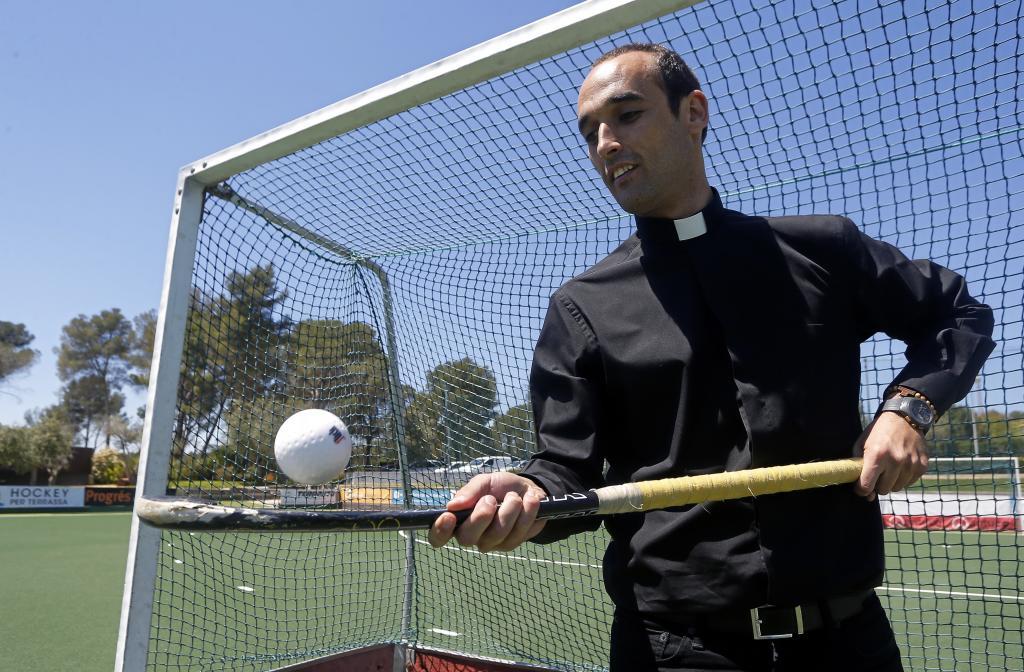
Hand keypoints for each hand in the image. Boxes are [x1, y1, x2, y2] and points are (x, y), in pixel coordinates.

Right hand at [427, 472, 547, 552]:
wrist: (528, 490)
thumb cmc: (500, 487)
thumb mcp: (484, 481)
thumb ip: (470, 491)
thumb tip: (452, 505)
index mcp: (458, 520)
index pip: (438, 536)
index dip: (439, 531)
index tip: (449, 516)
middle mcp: (472, 535)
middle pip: (467, 538)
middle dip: (480, 517)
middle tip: (490, 499)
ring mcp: (492, 542)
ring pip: (497, 534)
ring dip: (509, 510)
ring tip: (514, 496)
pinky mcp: (511, 543)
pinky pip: (517, 533)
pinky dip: (526, 513)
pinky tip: (528, 501)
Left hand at [854, 412, 928, 500]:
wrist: (904, 418)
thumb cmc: (878, 432)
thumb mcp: (861, 444)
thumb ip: (858, 466)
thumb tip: (863, 491)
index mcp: (877, 456)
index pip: (866, 486)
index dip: (861, 490)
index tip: (861, 488)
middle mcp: (895, 461)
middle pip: (883, 490)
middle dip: (877, 485)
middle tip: (877, 473)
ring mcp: (911, 464)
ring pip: (897, 488)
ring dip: (891, 482)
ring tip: (889, 467)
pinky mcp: (922, 465)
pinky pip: (910, 482)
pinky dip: (904, 478)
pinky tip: (901, 465)